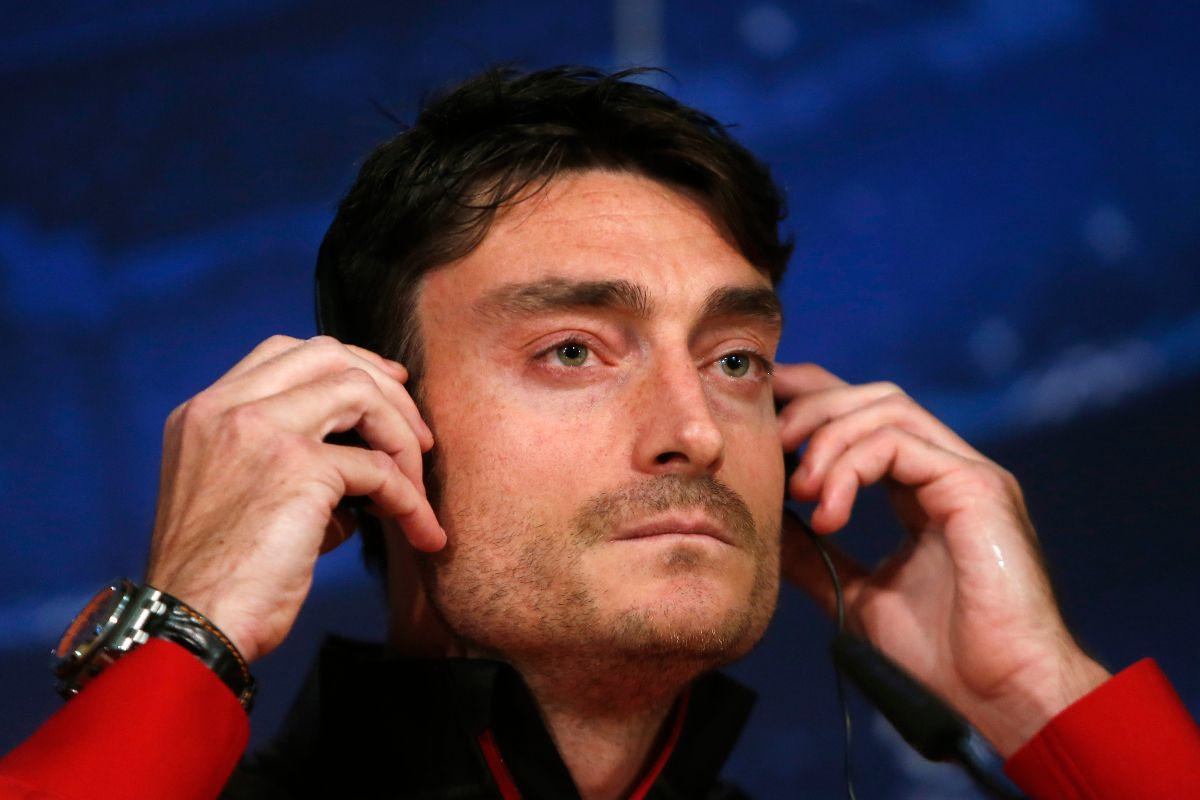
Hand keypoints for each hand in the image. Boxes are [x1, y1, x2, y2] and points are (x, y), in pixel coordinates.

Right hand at [145, 335, 443, 662]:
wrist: (192, 627)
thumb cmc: (221, 579)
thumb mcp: (240, 499)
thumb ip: (289, 463)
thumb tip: (366, 464)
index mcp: (203, 413)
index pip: (284, 352)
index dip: (348, 363)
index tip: (389, 389)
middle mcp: (225, 409)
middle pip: (327, 354)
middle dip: (386, 389)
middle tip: (420, 437)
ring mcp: (259, 430)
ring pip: (360, 392)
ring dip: (403, 438)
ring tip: (417, 490)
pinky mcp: (296, 468)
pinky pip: (379, 467)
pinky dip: (410, 500)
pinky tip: (421, 533)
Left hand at [775, 363, 1108, 755]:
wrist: (1002, 699)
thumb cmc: (943, 659)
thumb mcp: (857, 595)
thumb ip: (816, 555)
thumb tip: (765, 523)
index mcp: (923, 490)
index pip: (865, 417)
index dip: (810, 402)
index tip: (758, 418)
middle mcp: (949, 470)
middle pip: (873, 398)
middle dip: (812, 407)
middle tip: (768, 445)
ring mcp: (968, 473)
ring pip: (887, 409)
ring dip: (827, 438)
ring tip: (798, 490)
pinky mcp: (978, 486)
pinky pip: (900, 443)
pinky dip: (851, 468)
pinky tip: (828, 514)